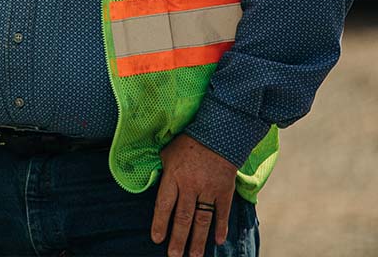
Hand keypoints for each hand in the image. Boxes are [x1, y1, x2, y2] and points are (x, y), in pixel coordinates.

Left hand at [151, 134, 237, 256]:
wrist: (217, 132)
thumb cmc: (188, 142)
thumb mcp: (167, 153)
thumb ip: (163, 171)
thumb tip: (153, 181)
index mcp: (173, 177)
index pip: (164, 205)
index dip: (159, 223)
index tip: (156, 239)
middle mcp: (189, 186)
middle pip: (182, 218)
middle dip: (177, 239)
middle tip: (174, 256)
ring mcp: (208, 189)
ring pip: (201, 220)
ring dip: (197, 240)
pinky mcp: (224, 190)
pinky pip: (222, 212)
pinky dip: (221, 227)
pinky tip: (218, 241)